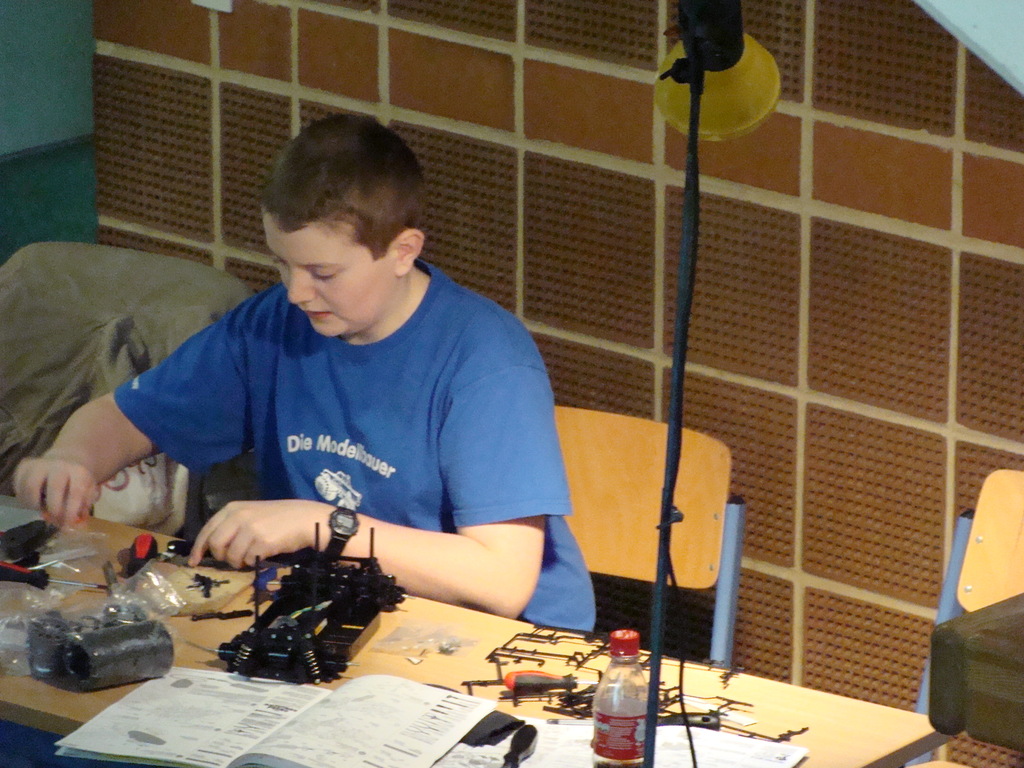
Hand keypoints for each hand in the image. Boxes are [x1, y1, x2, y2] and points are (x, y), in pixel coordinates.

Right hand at [13, 456, 98, 527]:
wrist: (65, 461)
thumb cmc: (77, 483)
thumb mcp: (88, 493)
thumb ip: (83, 507)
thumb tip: (77, 523)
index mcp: (78, 472)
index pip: (76, 491)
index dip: (71, 510)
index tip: (67, 523)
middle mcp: (59, 465)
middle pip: (54, 487)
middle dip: (54, 509)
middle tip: (54, 520)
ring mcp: (40, 464)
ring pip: (30, 487)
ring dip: (34, 505)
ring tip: (41, 510)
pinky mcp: (24, 466)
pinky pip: (18, 486)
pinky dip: (23, 499)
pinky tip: (33, 502)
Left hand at [189, 499, 334, 567]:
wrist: (306, 519)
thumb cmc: (280, 517)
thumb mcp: (253, 513)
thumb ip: (233, 524)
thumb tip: (215, 547)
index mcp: (233, 508)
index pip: (208, 530)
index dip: (198, 548)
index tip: (194, 561)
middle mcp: (239, 516)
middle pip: (215, 544)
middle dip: (222, 557)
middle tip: (233, 559)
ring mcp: (251, 529)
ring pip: (231, 556)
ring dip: (239, 562)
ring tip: (251, 556)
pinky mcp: (262, 542)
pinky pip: (248, 560)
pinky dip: (253, 562)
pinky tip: (263, 554)